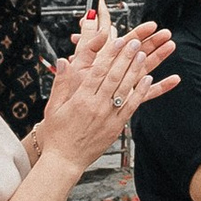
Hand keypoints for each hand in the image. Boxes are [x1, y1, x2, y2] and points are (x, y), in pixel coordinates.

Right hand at [40, 19, 174, 169]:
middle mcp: (95, 106)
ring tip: (142, 54)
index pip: (97, 71)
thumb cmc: (57, 133)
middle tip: (134, 42)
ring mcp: (107, 117)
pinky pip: (131, 106)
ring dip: (135, 71)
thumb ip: (61, 83)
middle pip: (113, 77)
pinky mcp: (116, 127)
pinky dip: (140, 92)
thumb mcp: (53, 107)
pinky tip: (147, 79)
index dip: (109, 54)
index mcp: (80, 99)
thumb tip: (64, 60)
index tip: (117, 41)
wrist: (65, 160)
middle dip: (125, 57)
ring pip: (124, 89)